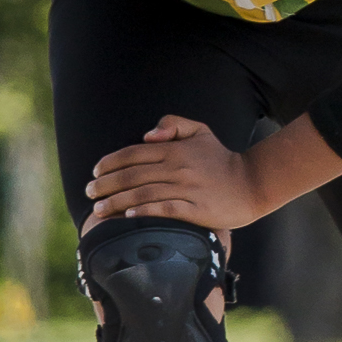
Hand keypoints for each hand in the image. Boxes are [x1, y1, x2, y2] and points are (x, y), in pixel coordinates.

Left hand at [86, 115, 263, 230]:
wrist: (252, 184)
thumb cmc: (221, 159)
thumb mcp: (200, 131)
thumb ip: (173, 124)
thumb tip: (148, 134)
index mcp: (175, 149)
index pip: (134, 153)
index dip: (111, 163)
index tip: (95, 173)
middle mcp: (178, 167)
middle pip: (133, 175)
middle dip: (106, 185)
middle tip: (89, 194)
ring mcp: (187, 189)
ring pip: (144, 194)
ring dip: (117, 202)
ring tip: (99, 210)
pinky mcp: (196, 210)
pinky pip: (165, 210)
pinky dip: (144, 212)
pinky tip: (128, 216)